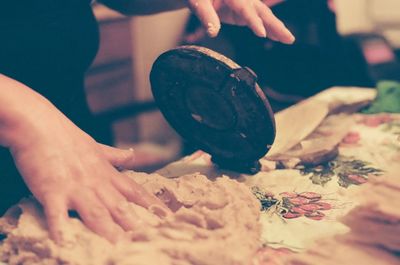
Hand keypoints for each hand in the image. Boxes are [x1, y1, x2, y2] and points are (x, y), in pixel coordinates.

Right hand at [9, 103, 168, 242]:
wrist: (39, 124)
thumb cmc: (66, 136)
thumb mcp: (95, 146)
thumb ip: (114, 155)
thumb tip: (131, 154)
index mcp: (106, 173)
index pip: (135, 191)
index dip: (152, 205)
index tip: (167, 217)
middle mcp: (96, 182)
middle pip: (120, 207)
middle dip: (136, 225)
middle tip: (151, 238)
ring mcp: (76, 187)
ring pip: (96, 213)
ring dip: (109, 231)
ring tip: (121, 247)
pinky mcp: (52, 190)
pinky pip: (58, 213)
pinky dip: (61, 228)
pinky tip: (66, 244)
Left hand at [187, 0, 293, 42]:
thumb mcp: (198, 2)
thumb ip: (206, 16)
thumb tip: (213, 32)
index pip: (245, 8)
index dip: (254, 21)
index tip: (262, 33)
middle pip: (261, 11)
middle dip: (275, 25)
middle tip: (288, 38)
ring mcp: (246, 3)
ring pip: (264, 15)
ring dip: (276, 28)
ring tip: (288, 39)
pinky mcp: (244, 10)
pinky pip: (259, 19)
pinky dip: (269, 28)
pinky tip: (277, 37)